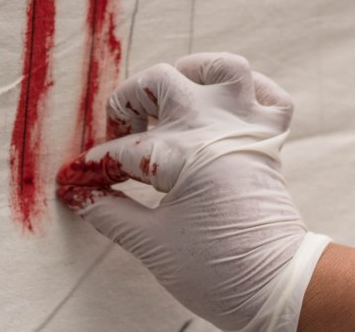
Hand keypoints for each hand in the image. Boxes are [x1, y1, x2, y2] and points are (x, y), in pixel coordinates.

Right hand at [56, 53, 329, 330]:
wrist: (278, 287)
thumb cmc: (215, 269)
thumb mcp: (151, 242)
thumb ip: (108, 211)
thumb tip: (76, 194)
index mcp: (180, 153)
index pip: (121, 149)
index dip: (93, 165)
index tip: (76, 179)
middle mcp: (214, 126)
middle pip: (161, 80)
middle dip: (131, 101)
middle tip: (123, 132)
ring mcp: (248, 127)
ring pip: (223, 67)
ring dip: (192, 72)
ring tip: (172, 95)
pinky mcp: (273, 138)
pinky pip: (270, 93)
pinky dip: (250, 89)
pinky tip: (227, 104)